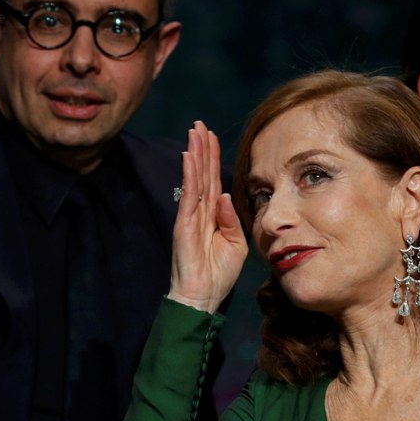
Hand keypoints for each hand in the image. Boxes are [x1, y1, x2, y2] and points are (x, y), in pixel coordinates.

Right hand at [168, 120, 248, 313]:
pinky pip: (189, 195)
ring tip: (195, 131)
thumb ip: (232, 220)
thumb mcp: (235, 244)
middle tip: (200, 124)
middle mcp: (200, 212)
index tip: (211, 136)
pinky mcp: (184, 224)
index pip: (213, 181)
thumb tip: (226, 197)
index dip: (213, 159)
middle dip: (201, 148)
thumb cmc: (218, 274)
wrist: (203, 297)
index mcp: (213, 216)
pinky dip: (189, 175)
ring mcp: (190, 217)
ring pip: (195, 179)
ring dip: (195, 154)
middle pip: (202, 174)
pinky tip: (189, 157)